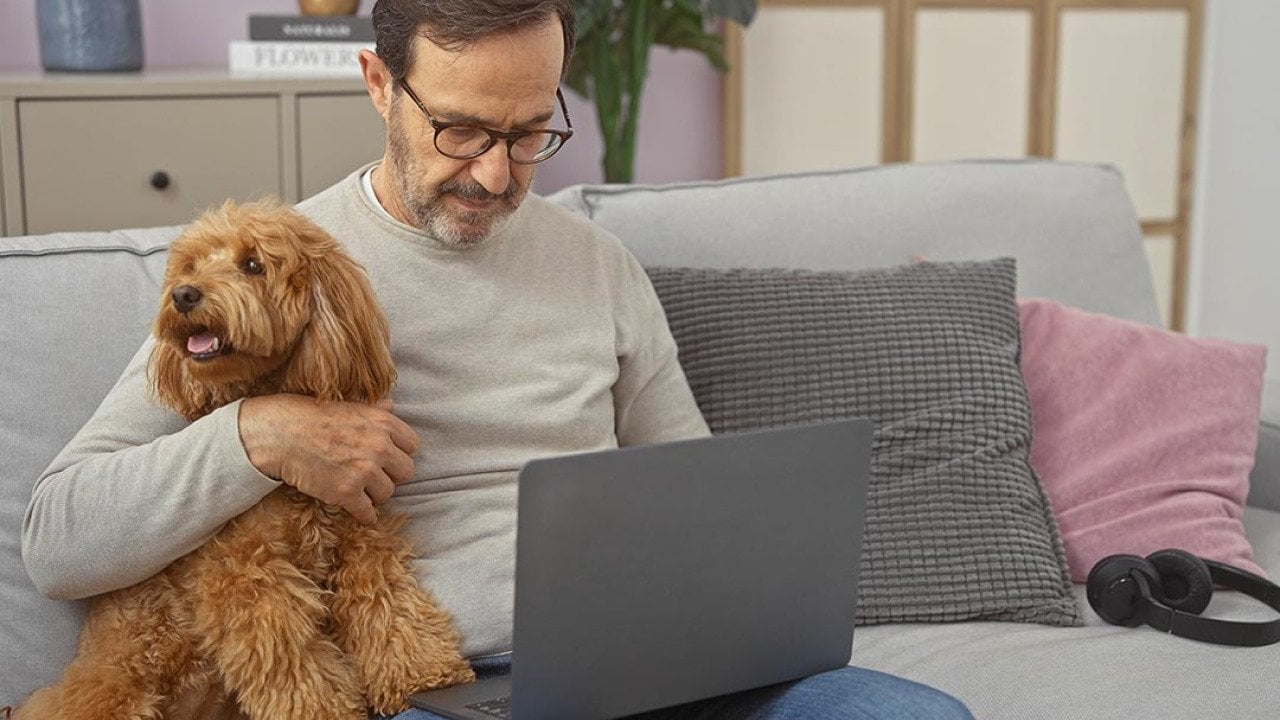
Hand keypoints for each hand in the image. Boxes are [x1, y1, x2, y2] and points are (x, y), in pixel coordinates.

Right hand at [237, 395, 418, 523]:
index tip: (388, 458)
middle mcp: (379, 447)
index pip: (412, 445)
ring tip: (361, 489)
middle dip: (391, 474)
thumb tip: (391, 406)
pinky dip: (364, 515)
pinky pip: (367, 512)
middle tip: (375, 475)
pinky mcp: (346, 493)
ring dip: (375, 494)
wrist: (279, 434)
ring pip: (387, 493)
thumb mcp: (348, 405)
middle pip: (405, 471)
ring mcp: (364, 471)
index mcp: (383, 424)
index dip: (399, 452)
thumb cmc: (311, 415)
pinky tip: (361, 514)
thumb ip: (374, 410)